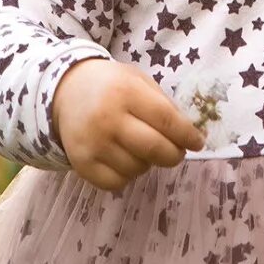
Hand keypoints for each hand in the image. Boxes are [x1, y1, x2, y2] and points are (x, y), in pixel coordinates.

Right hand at [51, 57, 206, 191]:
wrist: (66, 90)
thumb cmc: (111, 85)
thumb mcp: (138, 80)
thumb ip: (163, 104)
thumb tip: (189, 134)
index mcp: (126, 92)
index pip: (166, 120)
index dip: (187, 135)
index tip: (198, 143)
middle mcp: (108, 119)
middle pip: (154, 149)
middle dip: (174, 155)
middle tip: (177, 153)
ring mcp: (92, 144)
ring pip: (137, 169)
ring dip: (149, 163)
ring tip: (142, 149)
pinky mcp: (81, 163)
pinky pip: (116, 183)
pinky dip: (127, 176)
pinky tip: (125, 160)